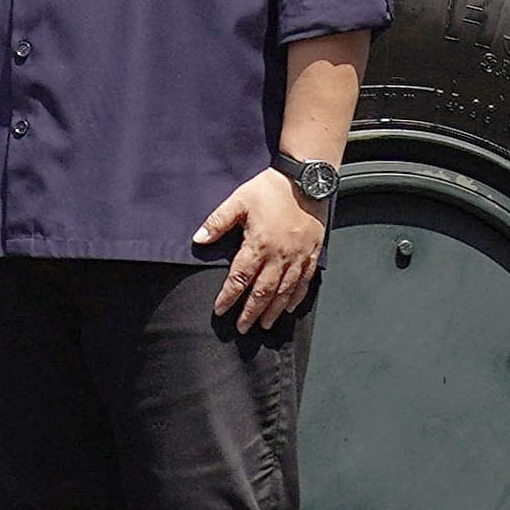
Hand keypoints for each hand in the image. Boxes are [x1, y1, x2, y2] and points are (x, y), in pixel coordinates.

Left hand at [197, 170, 328, 328]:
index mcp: (258, 245)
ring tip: (264, 325)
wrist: (306, 181)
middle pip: (262, 292)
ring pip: (284, 292)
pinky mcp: (312, 254)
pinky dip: (295, 298)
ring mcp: (297, 257)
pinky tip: (289, 308)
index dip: (228, 297)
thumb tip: (198, 239)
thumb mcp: (239, 200)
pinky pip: (304, 282)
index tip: (220, 311)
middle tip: (243, 328)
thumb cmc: (271, 189)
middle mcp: (279, 256)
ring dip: (273, 311)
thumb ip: (218, 221)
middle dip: (250, 312)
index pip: (239, 278)